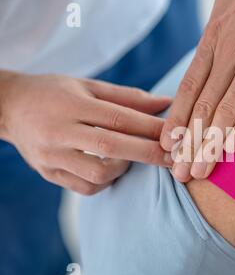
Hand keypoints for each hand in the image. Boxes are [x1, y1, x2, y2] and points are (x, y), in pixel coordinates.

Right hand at [0, 72, 171, 194]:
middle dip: (148, 154)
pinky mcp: (48, 173)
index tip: (178, 135)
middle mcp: (59, 131)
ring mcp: (52, 156)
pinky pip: (85, 188)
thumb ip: (128, 96)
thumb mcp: (89, 85)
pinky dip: (106, 182)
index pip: (119, 118)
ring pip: (98, 174)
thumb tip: (166, 102)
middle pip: (112, 147)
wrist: (8, 107)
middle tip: (174, 158)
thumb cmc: (55, 93)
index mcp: (72, 104)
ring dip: (124, 169)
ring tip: (129, 157)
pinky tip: (111, 169)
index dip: (152, 128)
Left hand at [160, 0, 234, 181]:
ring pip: (225, 110)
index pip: (188, 91)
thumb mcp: (226, 13)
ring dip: (210, 144)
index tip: (166, 146)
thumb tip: (207, 63)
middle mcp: (228, 56)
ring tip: (199, 171)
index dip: (176, 121)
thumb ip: (216, 42)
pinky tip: (233, 148)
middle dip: (188, 143)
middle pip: (202, 108)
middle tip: (178, 172)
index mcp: (212, 44)